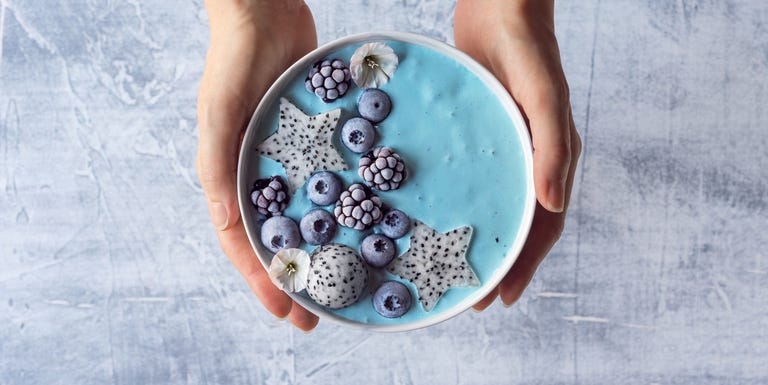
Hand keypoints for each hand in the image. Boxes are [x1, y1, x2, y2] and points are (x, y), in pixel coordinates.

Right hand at [196, 0, 318, 330]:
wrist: (265, 13)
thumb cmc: (234, 61)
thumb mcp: (219, 112)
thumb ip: (218, 165)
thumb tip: (225, 222)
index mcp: (230, 178)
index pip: (243, 243)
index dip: (262, 280)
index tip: (287, 312)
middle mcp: (259, 177)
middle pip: (278, 239)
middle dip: (297, 278)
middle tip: (320, 313)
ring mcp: (290, 162)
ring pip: (306, 217)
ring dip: (323, 250)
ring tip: (347, 280)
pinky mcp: (317, 142)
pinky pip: (331, 181)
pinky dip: (344, 206)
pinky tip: (369, 224)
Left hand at [454, 0, 581, 308]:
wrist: (501, 5)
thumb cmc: (528, 47)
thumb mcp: (543, 95)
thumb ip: (552, 147)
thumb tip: (554, 206)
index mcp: (553, 158)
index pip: (544, 225)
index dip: (525, 264)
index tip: (501, 297)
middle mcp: (530, 160)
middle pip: (517, 224)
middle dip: (497, 263)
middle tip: (469, 297)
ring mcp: (503, 148)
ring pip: (492, 204)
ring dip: (477, 238)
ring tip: (450, 268)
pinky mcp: (477, 134)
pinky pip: (469, 177)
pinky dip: (458, 202)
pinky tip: (430, 215)